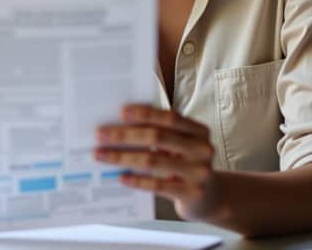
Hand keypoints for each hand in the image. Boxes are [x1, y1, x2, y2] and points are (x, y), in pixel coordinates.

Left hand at [95, 104, 222, 221]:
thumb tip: (119, 126)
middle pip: (158, 136)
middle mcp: (203, 149)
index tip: (120, 112)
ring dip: (122, 157)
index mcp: (199, 131)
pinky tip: (120, 177)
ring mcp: (199, 173)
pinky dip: (136, 180)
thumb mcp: (181, 147)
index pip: (170, 118)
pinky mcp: (192, 194)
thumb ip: (161, 134)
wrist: (211, 199)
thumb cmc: (186, 165)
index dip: (145, 113)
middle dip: (125, 135)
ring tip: (101, 155)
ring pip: (153, 161)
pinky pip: (158, 185)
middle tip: (100, 135)